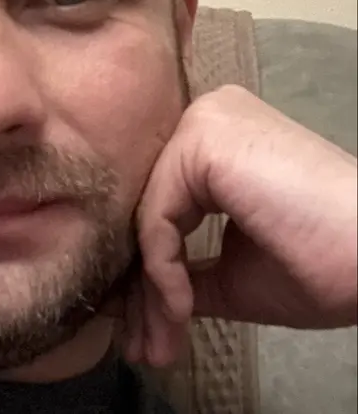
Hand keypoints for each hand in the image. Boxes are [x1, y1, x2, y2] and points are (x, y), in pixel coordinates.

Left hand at [123, 85, 357, 366]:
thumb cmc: (322, 262)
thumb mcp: (237, 271)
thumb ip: (186, 271)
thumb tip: (144, 298)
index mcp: (216, 138)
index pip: (163, 206)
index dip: (153, 273)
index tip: (149, 328)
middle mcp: (205, 117)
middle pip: (152, 211)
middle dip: (146, 289)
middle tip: (143, 347)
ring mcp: (203, 124)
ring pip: (150, 218)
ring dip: (151, 293)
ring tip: (155, 346)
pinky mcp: (203, 141)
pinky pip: (159, 216)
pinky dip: (162, 270)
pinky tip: (180, 309)